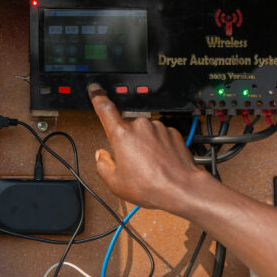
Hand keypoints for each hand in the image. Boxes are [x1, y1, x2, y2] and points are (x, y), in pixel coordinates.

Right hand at [88, 84, 210, 211]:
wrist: (181, 188)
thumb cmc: (150, 186)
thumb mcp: (116, 182)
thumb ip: (103, 165)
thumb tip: (102, 156)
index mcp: (122, 134)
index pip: (105, 109)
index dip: (98, 97)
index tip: (95, 89)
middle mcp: (141, 126)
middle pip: (127, 129)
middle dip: (128, 143)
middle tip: (134, 163)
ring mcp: (159, 128)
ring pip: (145, 133)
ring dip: (145, 145)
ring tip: (150, 166)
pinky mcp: (173, 132)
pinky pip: (160, 137)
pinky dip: (159, 147)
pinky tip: (161, 162)